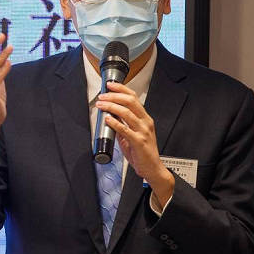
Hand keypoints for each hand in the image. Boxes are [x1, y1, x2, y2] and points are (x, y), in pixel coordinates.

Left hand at [96, 81, 174, 206]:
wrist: (152, 168)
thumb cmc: (142, 153)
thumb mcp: (131, 136)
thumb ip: (122, 126)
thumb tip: (109, 118)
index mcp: (144, 119)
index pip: (134, 98)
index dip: (122, 89)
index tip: (110, 85)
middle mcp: (145, 122)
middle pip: (130, 101)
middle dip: (114, 95)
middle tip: (103, 95)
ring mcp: (143, 131)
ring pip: (127, 113)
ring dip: (111, 106)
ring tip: (101, 105)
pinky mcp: (139, 141)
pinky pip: (125, 129)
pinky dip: (115, 122)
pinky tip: (107, 118)